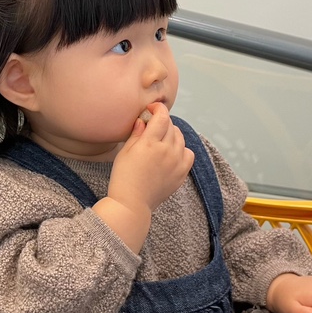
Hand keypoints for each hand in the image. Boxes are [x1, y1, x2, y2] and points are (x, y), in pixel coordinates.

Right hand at [92, 104, 193, 253]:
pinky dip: (182, 149)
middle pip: (171, 126)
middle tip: (153, 126)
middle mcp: (167, 150)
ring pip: (181, 138)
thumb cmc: (123, 178)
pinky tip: (172, 153)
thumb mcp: (124, 152)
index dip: (157, 108)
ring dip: (172, 134)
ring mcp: (176, 162)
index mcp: (150, 143)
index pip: (162, 116)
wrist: (132, 204)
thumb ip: (136, 133)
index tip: (151, 109)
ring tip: (162, 140)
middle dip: (162, 122)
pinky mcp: (181, 173)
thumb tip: (143, 120)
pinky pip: (188, 153)